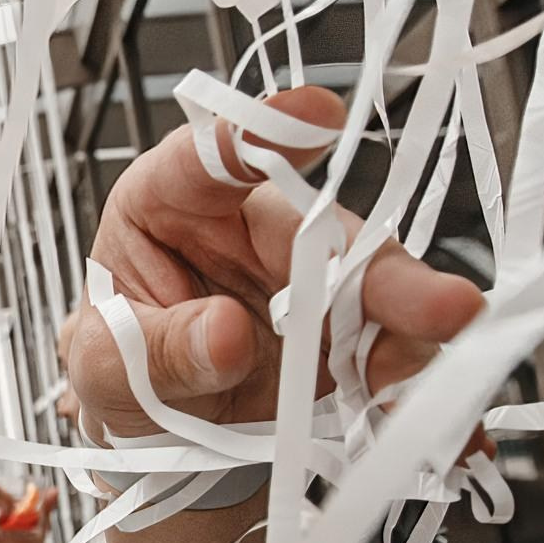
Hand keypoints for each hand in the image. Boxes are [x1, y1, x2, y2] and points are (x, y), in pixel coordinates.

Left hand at [67, 97, 487, 458]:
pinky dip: (405, 376)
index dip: (263, 130)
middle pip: (324, 232)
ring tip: (420, 371)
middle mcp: (251, 228)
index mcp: (170, 201)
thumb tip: (225, 334)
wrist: (142, 429)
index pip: (209, 155)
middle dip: (384, 271)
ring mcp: (305, 284)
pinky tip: (415, 403)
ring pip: (372, 289)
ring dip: (410, 327)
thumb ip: (157, 348)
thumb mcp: (102, 364)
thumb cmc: (115, 365)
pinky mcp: (340, 337)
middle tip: (441, 304)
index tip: (318, 113)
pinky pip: (386, 348)